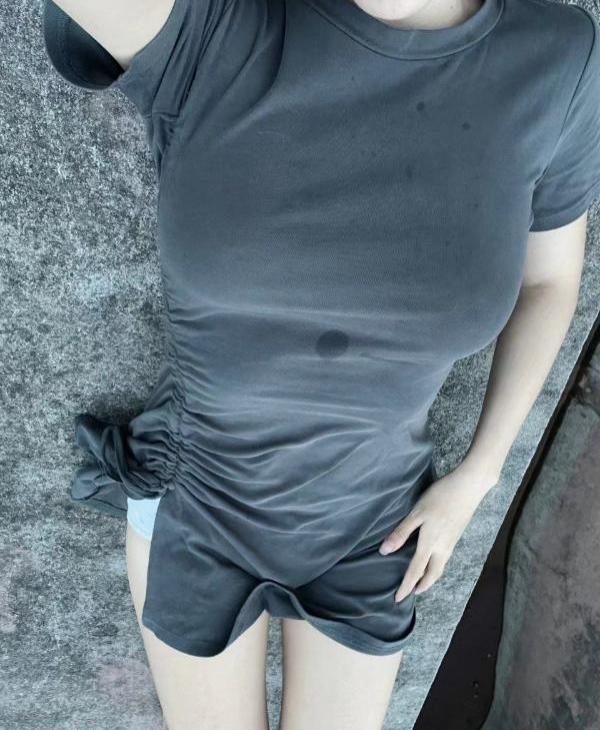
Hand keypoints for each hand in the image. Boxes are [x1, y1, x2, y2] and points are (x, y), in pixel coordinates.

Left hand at [379, 464, 496, 601]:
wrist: (469, 487)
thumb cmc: (440, 497)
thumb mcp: (417, 513)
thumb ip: (401, 532)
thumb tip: (384, 551)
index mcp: (430, 544)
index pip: (415, 571)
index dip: (406, 586)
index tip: (398, 599)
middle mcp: (443, 548)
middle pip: (432, 574)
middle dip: (422, 585)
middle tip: (412, 593)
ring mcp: (452, 542)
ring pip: (440, 567)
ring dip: (430, 577)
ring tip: (422, 581)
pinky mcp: (456, 535)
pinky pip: (445, 558)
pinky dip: (437, 566)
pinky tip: (434, 560)